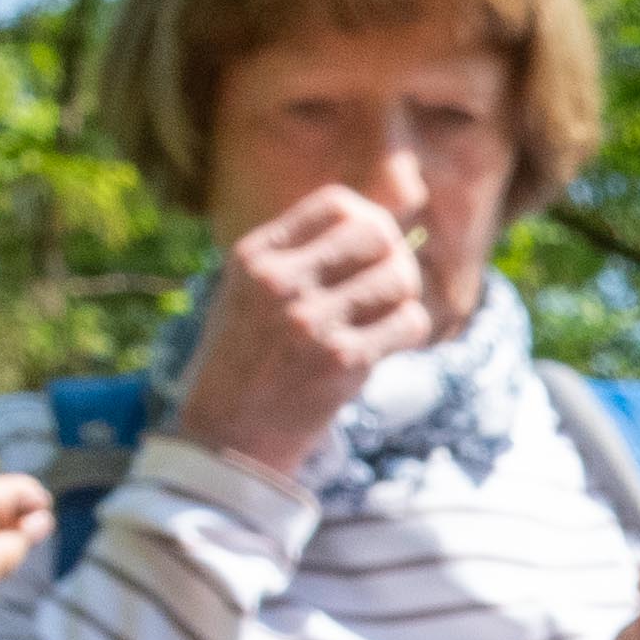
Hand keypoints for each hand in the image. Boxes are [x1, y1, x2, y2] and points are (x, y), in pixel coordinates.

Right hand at [170, 184, 438, 480]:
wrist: (229, 434)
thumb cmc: (248, 356)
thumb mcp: (252, 288)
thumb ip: (304, 249)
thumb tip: (392, 207)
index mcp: (256, 256)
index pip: (336, 204)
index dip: (368, 219)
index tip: (372, 249)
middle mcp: (280, 283)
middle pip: (376, 233)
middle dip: (395, 255)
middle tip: (391, 284)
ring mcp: (311, 322)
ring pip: (399, 278)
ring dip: (405, 297)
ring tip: (388, 316)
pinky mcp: (342, 361)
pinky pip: (409, 322)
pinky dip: (410, 331)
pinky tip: (388, 344)